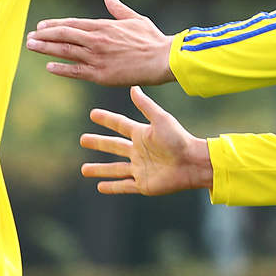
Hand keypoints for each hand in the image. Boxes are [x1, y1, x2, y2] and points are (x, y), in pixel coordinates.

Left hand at [26, 0, 173, 85]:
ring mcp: (97, 58)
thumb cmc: (152, 39)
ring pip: (65, 51)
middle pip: (63, 35)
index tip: (41, 26)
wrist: (162, 59)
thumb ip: (117, 8)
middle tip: (29, 37)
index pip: (72, 24)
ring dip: (46, 49)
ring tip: (31, 46)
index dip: (54, 25)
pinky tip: (49, 67)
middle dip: (44, 36)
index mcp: (103, 26)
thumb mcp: (134, 19)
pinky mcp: (101, 74)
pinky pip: (76, 71)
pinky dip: (62, 69)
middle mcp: (96, 40)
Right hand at [80, 86, 212, 195]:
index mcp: (142, 134)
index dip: (107, 119)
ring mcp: (140, 168)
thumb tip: (133, 87)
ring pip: (115, 169)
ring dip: (100, 169)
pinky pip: (124, 186)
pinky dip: (112, 187)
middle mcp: (139, 151)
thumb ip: (146, 105)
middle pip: (114, 147)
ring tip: (84, 169)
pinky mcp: (143, 184)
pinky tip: (100, 187)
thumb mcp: (161, 119)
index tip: (93, 114)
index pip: (120, 125)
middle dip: (98, 143)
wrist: (193, 163)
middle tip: (83, 139)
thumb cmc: (179, 139)